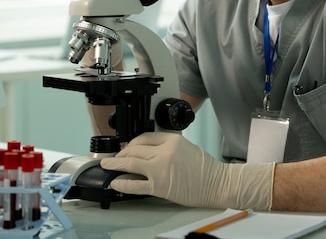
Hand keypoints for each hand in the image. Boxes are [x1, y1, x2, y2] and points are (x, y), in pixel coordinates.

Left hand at [100, 132, 274, 209]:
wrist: (218, 183)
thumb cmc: (206, 168)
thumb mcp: (186, 146)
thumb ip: (167, 146)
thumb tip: (148, 151)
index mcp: (172, 139)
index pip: (144, 137)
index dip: (131, 143)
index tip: (126, 147)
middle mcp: (164, 152)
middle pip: (134, 150)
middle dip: (121, 153)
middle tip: (114, 157)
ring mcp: (160, 169)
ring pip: (130, 164)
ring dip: (116, 165)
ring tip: (108, 166)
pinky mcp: (159, 186)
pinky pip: (135, 185)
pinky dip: (122, 184)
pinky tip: (115, 183)